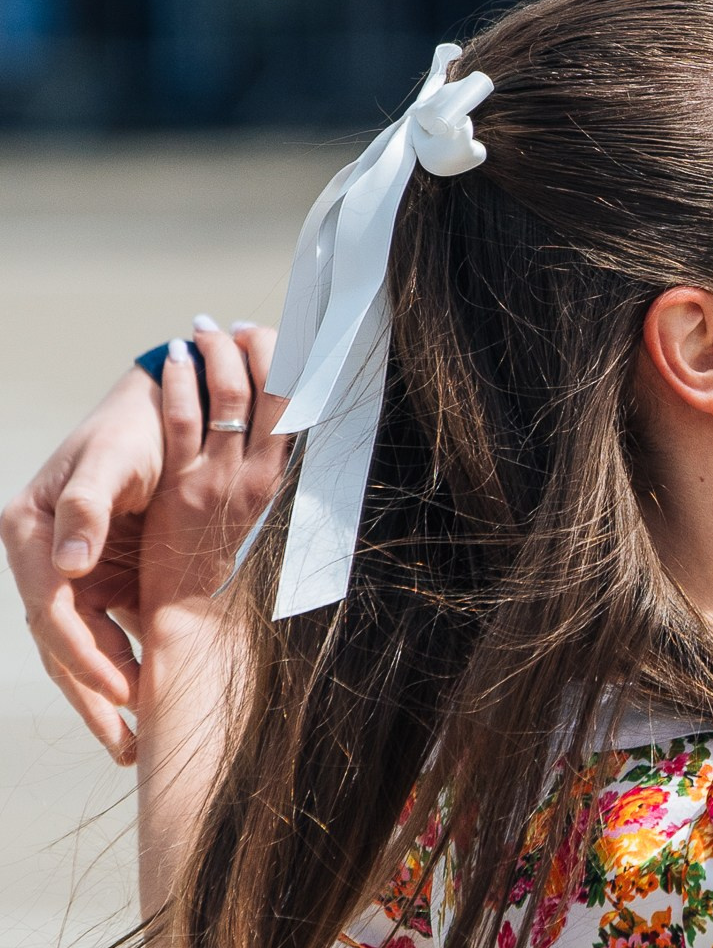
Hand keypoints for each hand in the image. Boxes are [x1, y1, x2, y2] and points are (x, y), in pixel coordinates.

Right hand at [1, 326, 272, 761]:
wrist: (167, 408)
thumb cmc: (133, 429)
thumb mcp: (110, 459)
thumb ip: (86, 507)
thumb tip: (66, 566)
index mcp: (32, 532)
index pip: (52, 611)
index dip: (86, 656)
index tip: (124, 692)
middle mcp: (45, 558)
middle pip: (62, 643)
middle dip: (93, 699)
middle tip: (128, 748)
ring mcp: (74, 573)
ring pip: (85, 649)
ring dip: (109, 697)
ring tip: (137, 746)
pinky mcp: (106, 579)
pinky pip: (114, 635)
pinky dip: (130, 669)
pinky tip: (155, 705)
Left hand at [137, 322, 286, 631]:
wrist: (201, 619)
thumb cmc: (235, 575)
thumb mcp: (270, 523)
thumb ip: (277, 479)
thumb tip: (290, 437)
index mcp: (287, 483)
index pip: (302, 407)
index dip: (294, 364)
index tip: (282, 339)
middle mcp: (260, 476)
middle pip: (271, 391)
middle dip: (260, 348)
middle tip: (242, 328)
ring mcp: (219, 479)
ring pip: (226, 397)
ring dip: (217, 355)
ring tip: (205, 331)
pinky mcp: (179, 487)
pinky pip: (182, 421)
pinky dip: (180, 383)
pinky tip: (175, 361)